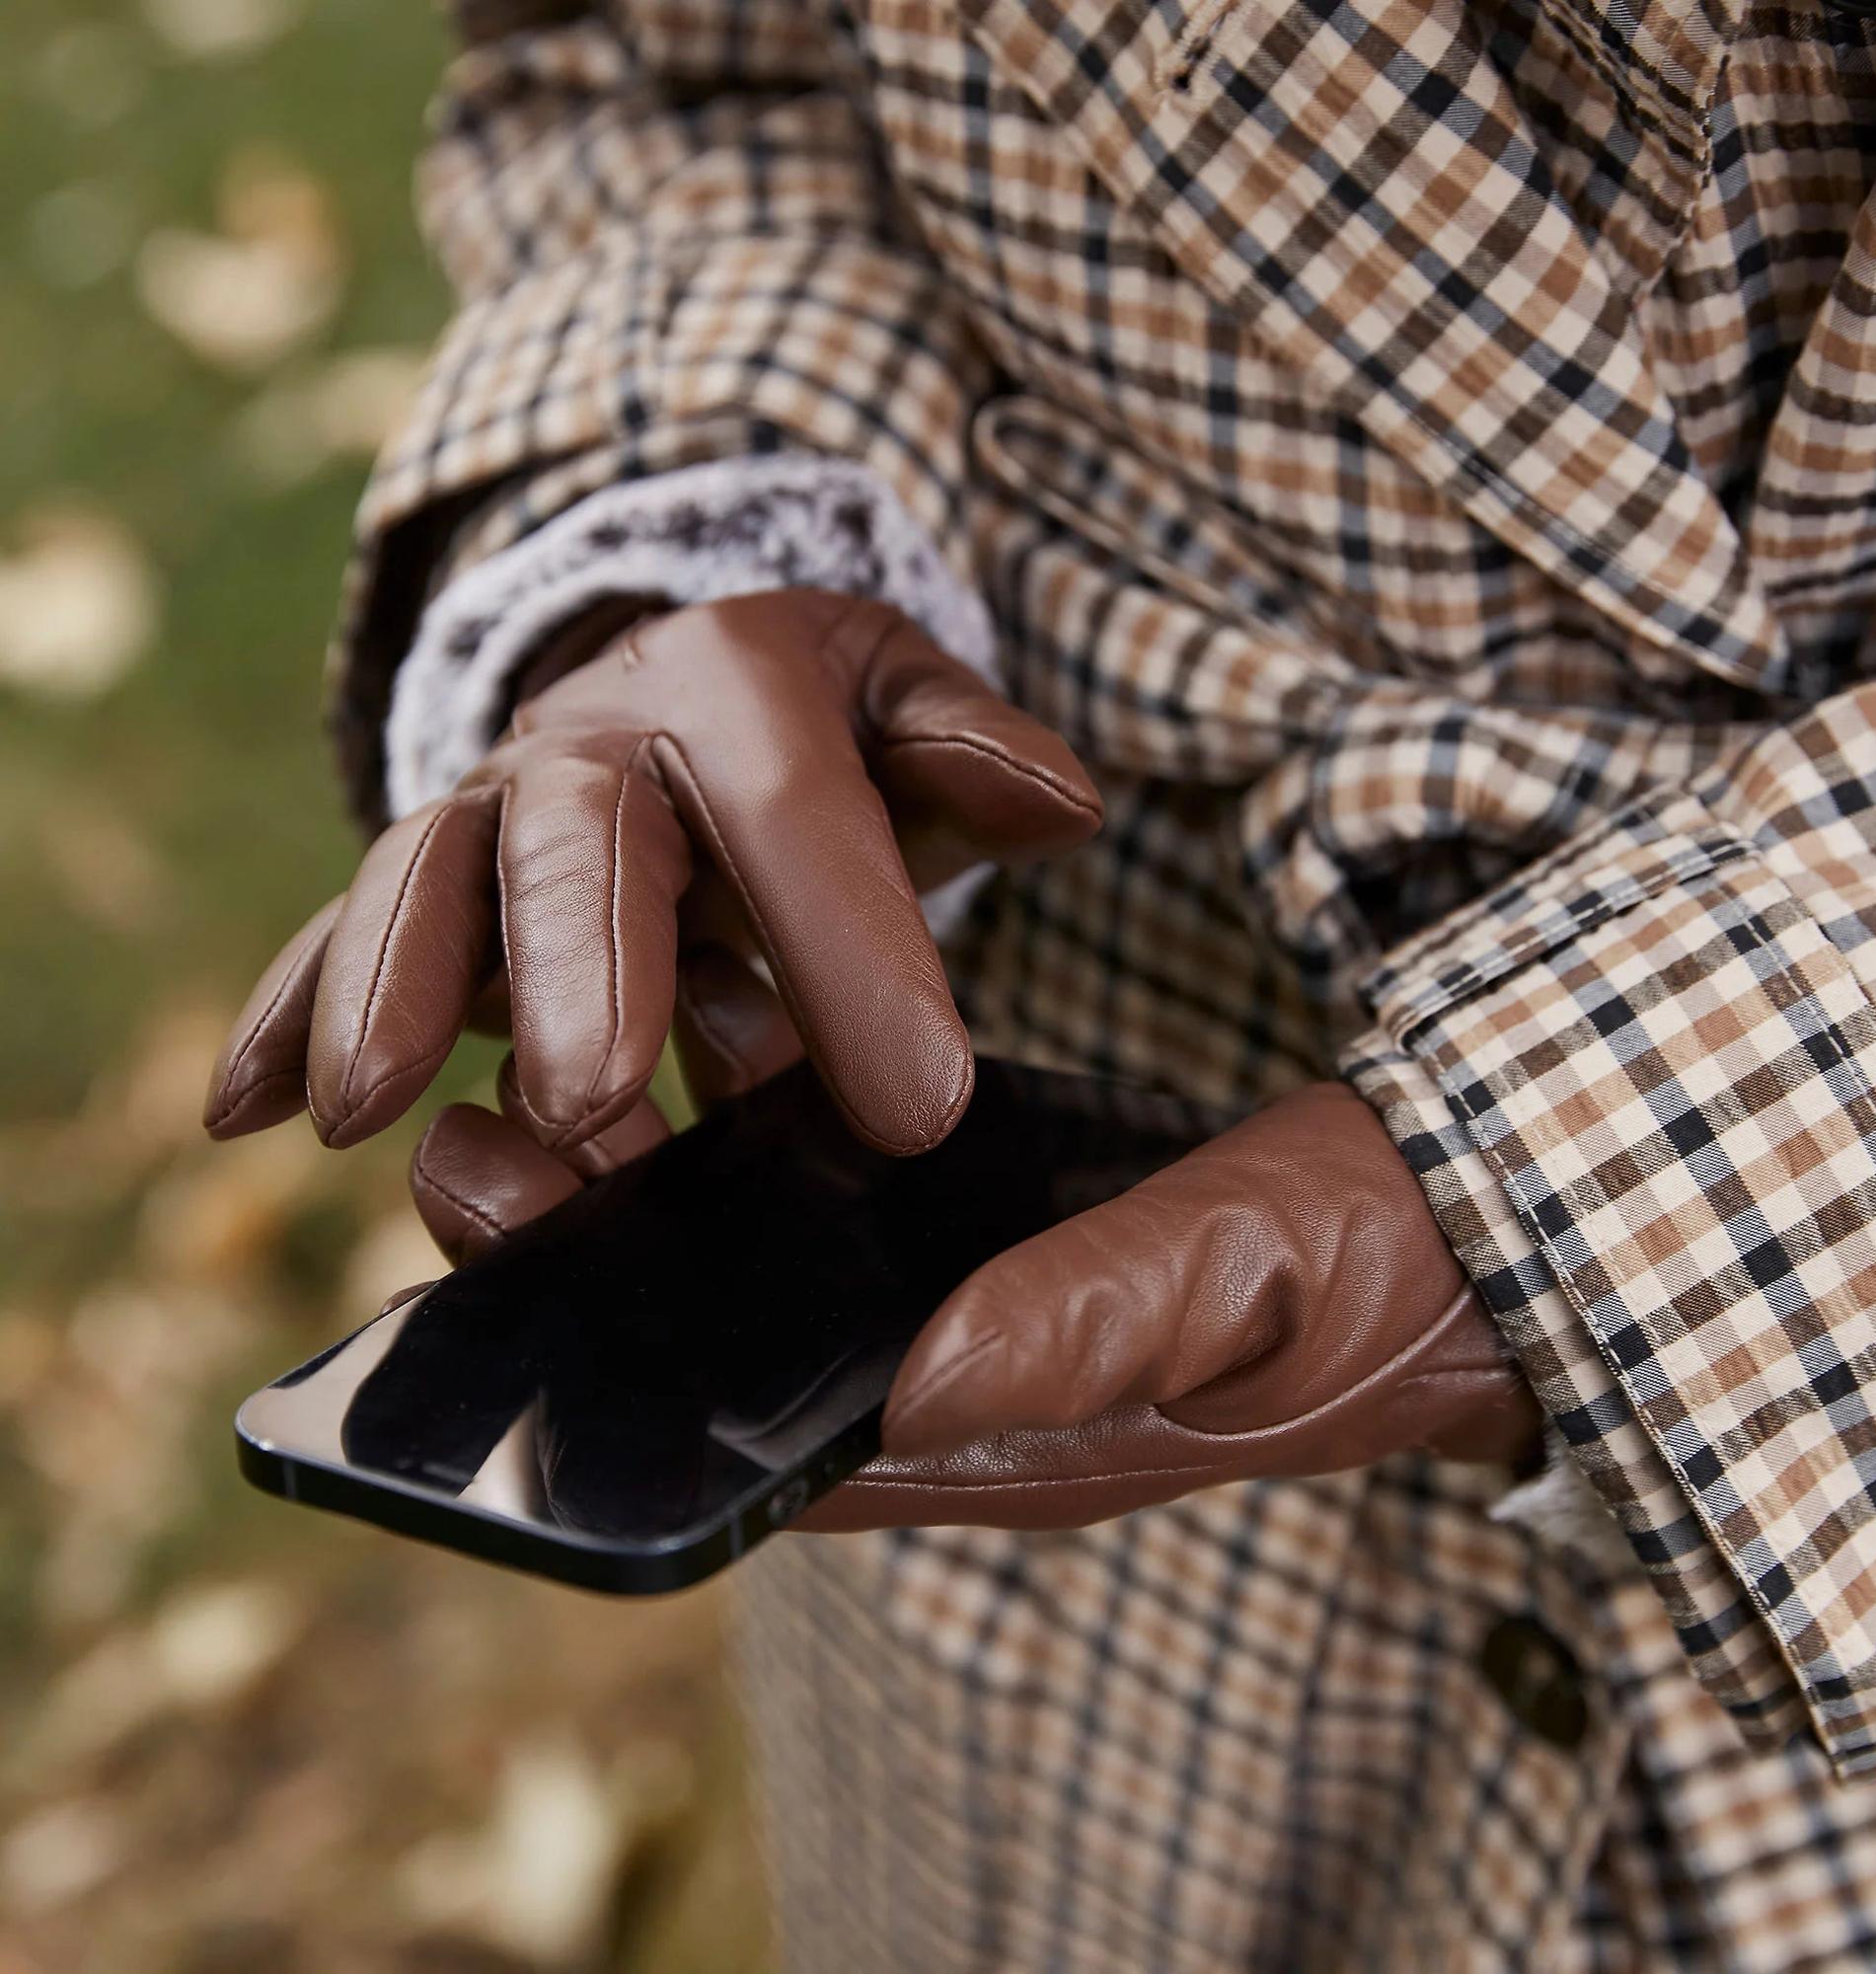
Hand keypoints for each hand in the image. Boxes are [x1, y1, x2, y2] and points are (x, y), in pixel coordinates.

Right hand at [203, 590, 1101, 1159]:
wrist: (692, 689)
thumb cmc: (827, 729)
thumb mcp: (910, 707)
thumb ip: (974, 754)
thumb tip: (1063, 802)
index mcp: (739, 685)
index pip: (800, 816)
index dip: (852, 954)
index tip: (918, 1105)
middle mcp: (599, 741)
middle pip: (581, 843)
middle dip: (577, 970)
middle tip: (589, 1099)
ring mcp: (498, 813)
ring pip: (429, 880)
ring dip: (387, 992)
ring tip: (364, 1111)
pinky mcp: (435, 886)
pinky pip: (346, 936)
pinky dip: (289, 1012)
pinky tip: (241, 1108)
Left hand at [406, 1032, 1541, 1531]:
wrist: (1474, 1216)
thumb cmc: (1391, 1265)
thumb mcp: (1267, 1280)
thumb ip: (1108, 1322)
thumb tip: (924, 1380)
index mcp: (1022, 1439)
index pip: (783, 1453)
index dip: (629, 1379)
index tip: (507, 1250)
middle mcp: (973, 1395)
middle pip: (739, 1364)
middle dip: (597, 1269)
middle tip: (469, 1152)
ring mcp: (981, 1315)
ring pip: (775, 1281)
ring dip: (655, 1196)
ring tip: (542, 1086)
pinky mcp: (1003, 1238)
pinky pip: (847, 1209)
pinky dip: (759, 1142)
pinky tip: (703, 1044)